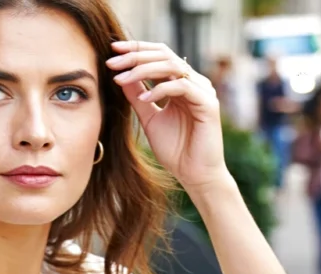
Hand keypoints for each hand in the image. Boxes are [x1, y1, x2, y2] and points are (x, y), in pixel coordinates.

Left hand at [106, 39, 227, 193]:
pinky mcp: (208, 103)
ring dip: (144, 70)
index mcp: (181, 83)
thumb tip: (122, 78)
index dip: (136, 51)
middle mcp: (193, 81)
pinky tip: (143, 98)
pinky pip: (181, 87)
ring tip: (121, 78)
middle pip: (164, 55)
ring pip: (172, 67)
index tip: (112, 52)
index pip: (159, 56)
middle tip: (112, 61)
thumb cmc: (176, 150)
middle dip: (136, 56)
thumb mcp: (150, 119)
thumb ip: (138, 98)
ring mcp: (202, 90)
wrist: (195, 175)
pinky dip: (160, 90)